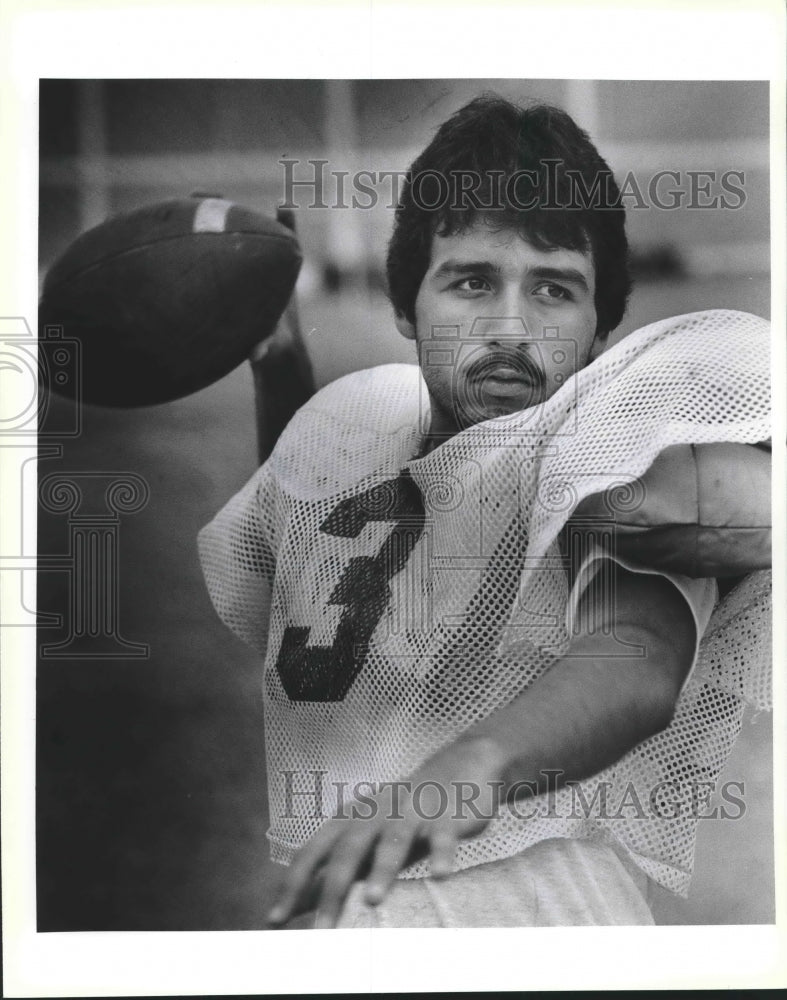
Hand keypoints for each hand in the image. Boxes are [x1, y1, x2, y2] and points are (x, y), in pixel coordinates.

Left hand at [265, 734, 508, 928]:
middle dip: (333, 890)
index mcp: (350, 819)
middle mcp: (375, 813)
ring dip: (383, 869)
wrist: (457, 768)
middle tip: (321, 930)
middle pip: (348, 851)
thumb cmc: (403, 814)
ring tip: (374, 900)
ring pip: (393, 841)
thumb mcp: (369, 838)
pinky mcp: (446, 815)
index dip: (293, 885)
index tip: (274, 921)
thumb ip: (338, 871)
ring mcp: (410, 811)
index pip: (313, 853)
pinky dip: (443, 854)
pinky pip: (444, 835)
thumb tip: (298, 907)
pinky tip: (441, 874)